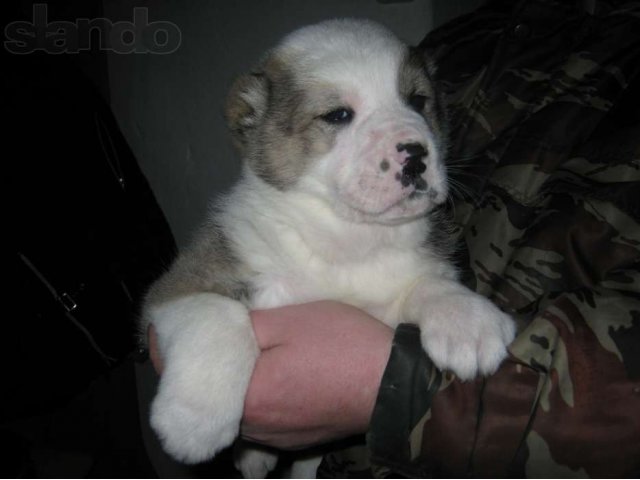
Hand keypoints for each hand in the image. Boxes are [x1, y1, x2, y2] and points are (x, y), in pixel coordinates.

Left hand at [147, 301, 393, 450]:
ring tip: (247, 355)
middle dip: (206, 370)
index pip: (186, 383)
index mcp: (245, 400)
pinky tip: (277, 376)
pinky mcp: (297, 438)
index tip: (168, 332)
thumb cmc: (341, 346)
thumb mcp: (287, 321)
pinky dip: (258, 398)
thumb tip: (201, 331)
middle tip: (212, 337)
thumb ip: (238, 329)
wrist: (396, 385)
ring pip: (237, 410)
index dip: (172, 353)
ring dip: (234, 385)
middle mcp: (254, 429)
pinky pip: (261, 419)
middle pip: (211, 399)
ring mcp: (277, 438)